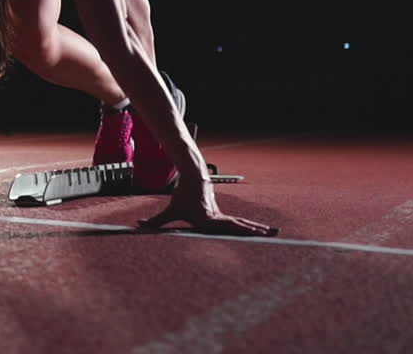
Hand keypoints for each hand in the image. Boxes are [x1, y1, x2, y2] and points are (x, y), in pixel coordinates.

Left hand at [138, 178, 277, 236]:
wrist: (193, 177)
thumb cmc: (182, 196)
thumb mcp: (170, 210)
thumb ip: (156, 221)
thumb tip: (138, 227)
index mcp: (208, 219)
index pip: (224, 228)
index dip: (237, 232)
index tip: (247, 235)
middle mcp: (218, 218)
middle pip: (238, 226)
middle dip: (254, 231)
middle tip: (270, 235)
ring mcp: (222, 216)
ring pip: (241, 223)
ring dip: (256, 229)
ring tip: (273, 233)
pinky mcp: (223, 215)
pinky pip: (239, 223)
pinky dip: (251, 227)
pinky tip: (262, 231)